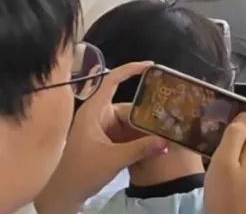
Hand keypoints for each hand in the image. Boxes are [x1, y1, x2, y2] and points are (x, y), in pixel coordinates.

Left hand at [35, 62, 168, 213]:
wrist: (62, 195)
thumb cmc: (81, 172)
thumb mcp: (114, 159)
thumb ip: (142, 148)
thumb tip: (167, 141)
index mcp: (93, 111)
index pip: (111, 81)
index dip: (131, 69)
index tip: (152, 66)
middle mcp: (96, 115)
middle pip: (127, 105)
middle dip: (146, 112)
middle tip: (168, 116)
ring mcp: (100, 128)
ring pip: (128, 120)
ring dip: (143, 127)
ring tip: (164, 131)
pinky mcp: (103, 140)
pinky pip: (125, 131)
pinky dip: (138, 136)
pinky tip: (152, 142)